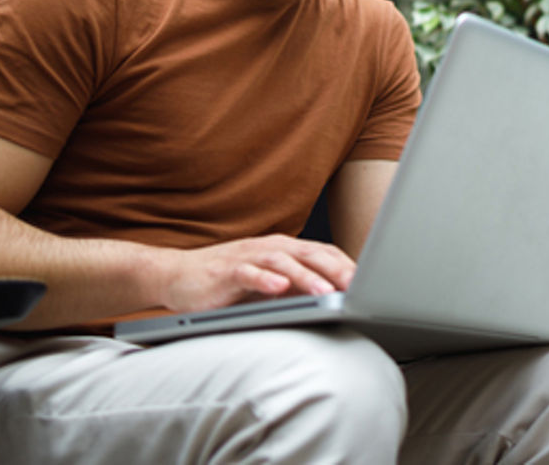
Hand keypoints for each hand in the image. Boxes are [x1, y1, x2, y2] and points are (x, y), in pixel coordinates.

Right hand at [158, 234, 355, 312]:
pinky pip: (248, 273)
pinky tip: (278, 288)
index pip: (322, 253)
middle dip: (336, 270)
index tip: (371, 284)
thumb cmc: (228, 283)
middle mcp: (269, 248)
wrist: (177, 276)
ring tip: (326, 292)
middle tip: (358, 287)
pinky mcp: (225, 271)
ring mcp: (247, 257)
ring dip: (306, 277)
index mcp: (284, 249)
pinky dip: (264, 279)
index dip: (346, 265)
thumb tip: (336, 300)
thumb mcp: (270, 285)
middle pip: (309, 254)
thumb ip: (298, 288)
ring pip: (283, 262)